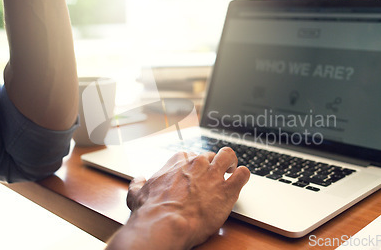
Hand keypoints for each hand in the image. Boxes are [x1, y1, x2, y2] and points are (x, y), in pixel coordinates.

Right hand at [106, 147, 249, 249]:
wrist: (165, 224)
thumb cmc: (151, 211)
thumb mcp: (137, 195)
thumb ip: (138, 184)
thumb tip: (139, 180)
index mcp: (177, 162)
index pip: (191, 155)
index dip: (194, 165)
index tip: (195, 173)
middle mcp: (197, 163)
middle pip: (211, 155)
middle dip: (213, 164)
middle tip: (214, 175)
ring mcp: (213, 174)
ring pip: (229, 156)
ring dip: (231, 162)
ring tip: (232, 171)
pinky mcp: (227, 189)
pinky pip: (243, 174)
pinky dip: (243, 176)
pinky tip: (240, 181)